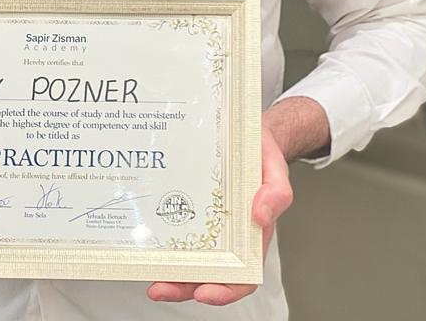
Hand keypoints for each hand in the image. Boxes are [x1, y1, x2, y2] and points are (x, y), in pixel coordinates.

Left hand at [146, 122, 292, 305]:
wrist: (246, 132)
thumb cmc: (262, 155)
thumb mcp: (276, 170)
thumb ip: (277, 193)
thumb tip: (261, 215)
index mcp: (252, 235)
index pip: (242, 275)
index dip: (224, 290)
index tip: (204, 292)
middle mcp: (228, 235)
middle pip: (207, 273)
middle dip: (183, 286)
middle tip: (161, 287)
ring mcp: (207, 222)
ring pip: (188, 256)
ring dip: (169, 269)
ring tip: (149, 270)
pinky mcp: (191, 206)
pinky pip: (177, 227)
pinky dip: (163, 239)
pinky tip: (148, 238)